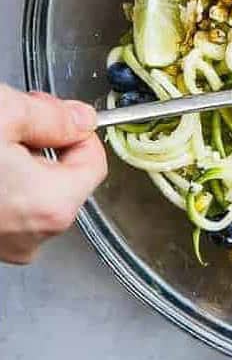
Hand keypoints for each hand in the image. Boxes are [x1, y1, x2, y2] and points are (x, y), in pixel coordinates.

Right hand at [0, 86, 106, 264]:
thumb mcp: (5, 114)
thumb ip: (54, 116)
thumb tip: (82, 118)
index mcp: (50, 205)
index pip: (94, 161)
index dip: (76, 131)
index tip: (52, 114)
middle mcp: (33, 237)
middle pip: (66, 178)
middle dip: (45, 144)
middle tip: (16, 121)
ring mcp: (8, 246)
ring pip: (37, 192)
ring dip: (22, 163)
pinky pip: (11, 208)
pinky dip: (4, 184)